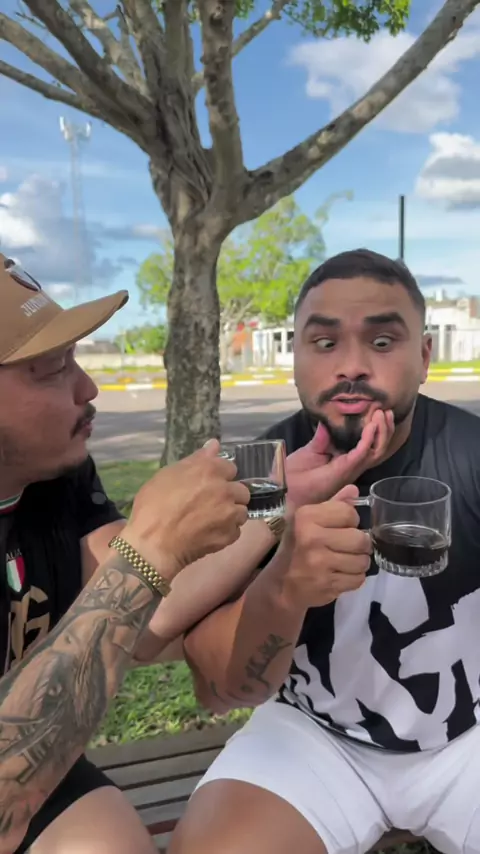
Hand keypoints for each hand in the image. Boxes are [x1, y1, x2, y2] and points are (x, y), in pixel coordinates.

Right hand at [123, 439, 249, 579]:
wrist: (152, 545)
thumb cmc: (153, 506)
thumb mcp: (166, 475)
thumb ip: (195, 460)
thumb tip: (214, 444)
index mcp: (209, 471)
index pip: (230, 467)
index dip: (219, 476)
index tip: (208, 484)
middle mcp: (225, 490)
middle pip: (241, 490)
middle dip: (230, 495)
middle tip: (211, 504)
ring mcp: (230, 514)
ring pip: (241, 511)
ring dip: (230, 515)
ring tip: (211, 521)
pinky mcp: (230, 536)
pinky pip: (235, 531)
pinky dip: (225, 532)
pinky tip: (209, 534)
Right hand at [277, 486, 371, 610]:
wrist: (280, 585)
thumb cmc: (296, 548)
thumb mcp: (308, 522)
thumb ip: (333, 506)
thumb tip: (354, 490)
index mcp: (306, 517)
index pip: (349, 513)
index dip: (350, 522)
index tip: (340, 529)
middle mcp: (311, 538)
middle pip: (360, 539)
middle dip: (359, 545)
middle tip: (348, 548)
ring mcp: (319, 563)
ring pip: (362, 561)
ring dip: (358, 563)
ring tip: (344, 562)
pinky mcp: (326, 585)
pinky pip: (358, 579)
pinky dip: (353, 578)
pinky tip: (340, 575)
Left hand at [286, 409, 393, 509]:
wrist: (284, 489)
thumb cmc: (295, 473)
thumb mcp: (311, 449)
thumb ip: (323, 437)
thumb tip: (329, 420)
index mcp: (346, 460)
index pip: (369, 444)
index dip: (378, 429)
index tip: (379, 410)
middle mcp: (352, 466)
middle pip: (378, 448)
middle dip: (386, 429)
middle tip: (386, 410)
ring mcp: (349, 469)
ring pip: (375, 452)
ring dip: (381, 432)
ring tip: (382, 414)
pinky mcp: (343, 471)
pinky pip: (361, 454)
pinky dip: (368, 439)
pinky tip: (371, 425)